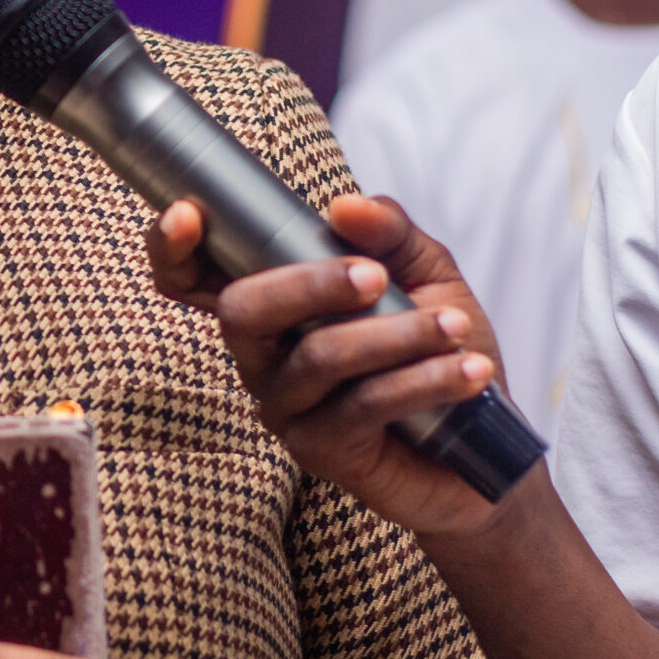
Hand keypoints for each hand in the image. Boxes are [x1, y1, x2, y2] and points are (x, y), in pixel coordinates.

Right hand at [147, 191, 507, 539]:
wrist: (487, 448)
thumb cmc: (442, 351)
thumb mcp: (427, 275)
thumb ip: (390, 233)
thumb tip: (344, 207)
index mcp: (273, 306)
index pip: (191, 278)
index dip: (172, 249)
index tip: (189, 213)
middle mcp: (262, 356)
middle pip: (242, 312)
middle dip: (307, 284)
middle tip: (374, 275)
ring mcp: (285, 406)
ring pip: (316, 357)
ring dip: (395, 335)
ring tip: (455, 326)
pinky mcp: (320, 451)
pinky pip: (361, 405)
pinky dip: (423, 379)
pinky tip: (469, 371)